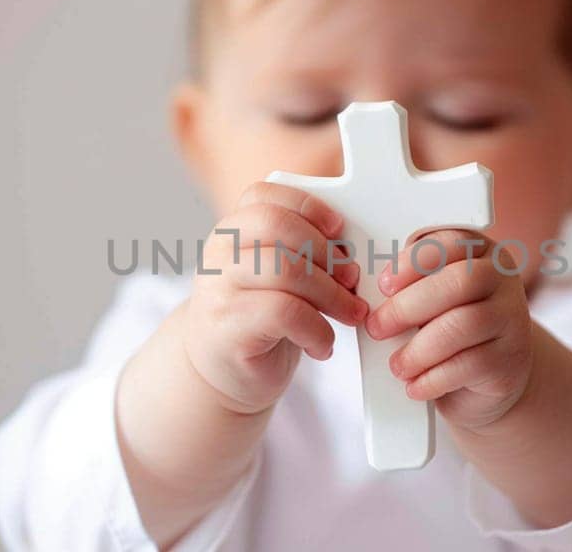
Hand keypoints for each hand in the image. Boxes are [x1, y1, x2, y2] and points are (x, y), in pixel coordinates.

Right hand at [180, 182, 367, 414]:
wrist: (220, 375)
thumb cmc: (259, 323)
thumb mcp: (276, 279)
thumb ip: (300, 253)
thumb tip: (352, 247)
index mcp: (232, 232)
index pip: (264, 196)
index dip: (307, 206)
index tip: (339, 228)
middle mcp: (219, 254)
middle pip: (277, 226)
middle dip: (326, 251)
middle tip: (352, 278)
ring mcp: (219, 290)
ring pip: (285, 269)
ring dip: (332, 294)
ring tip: (349, 314)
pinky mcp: (228, 328)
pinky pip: (285, 313)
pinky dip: (318, 331)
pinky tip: (321, 345)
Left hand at [366, 230, 536, 429]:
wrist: (489, 378)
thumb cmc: (449, 330)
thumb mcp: (430, 300)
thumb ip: (409, 288)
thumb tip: (366, 296)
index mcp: (480, 253)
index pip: (452, 243)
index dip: (414, 262)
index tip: (384, 285)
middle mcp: (503, 280)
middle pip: (460, 282)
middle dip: (409, 306)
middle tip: (378, 328)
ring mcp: (512, 320)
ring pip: (465, 325)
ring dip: (419, 349)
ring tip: (398, 365)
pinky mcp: (510, 360)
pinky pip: (470, 365)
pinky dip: (433, 378)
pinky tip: (416, 385)